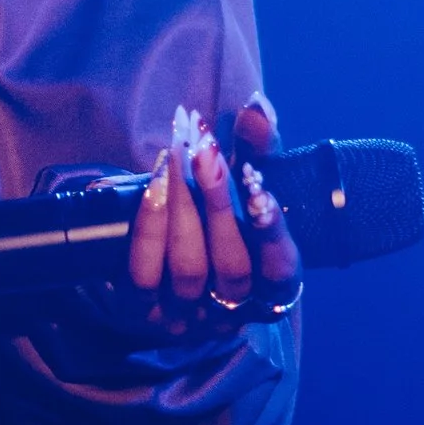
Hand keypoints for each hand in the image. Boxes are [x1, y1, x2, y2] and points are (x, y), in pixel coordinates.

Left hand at [123, 93, 303, 338]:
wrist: (170, 249)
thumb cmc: (225, 210)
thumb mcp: (249, 179)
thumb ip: (260, 148)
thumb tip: (257, 109)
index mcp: (272, 284)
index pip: (280, 268)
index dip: (271, 232)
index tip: (260, 188)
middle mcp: (233, 307)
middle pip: (232, 266)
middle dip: (218, 203)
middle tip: (205, 150)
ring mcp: (188, 315)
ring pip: (189, 268)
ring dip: (182, 207)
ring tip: (179, 157)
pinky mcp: (143, 311)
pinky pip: (144, 273)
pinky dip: (150, 226)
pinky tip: (155, 185)